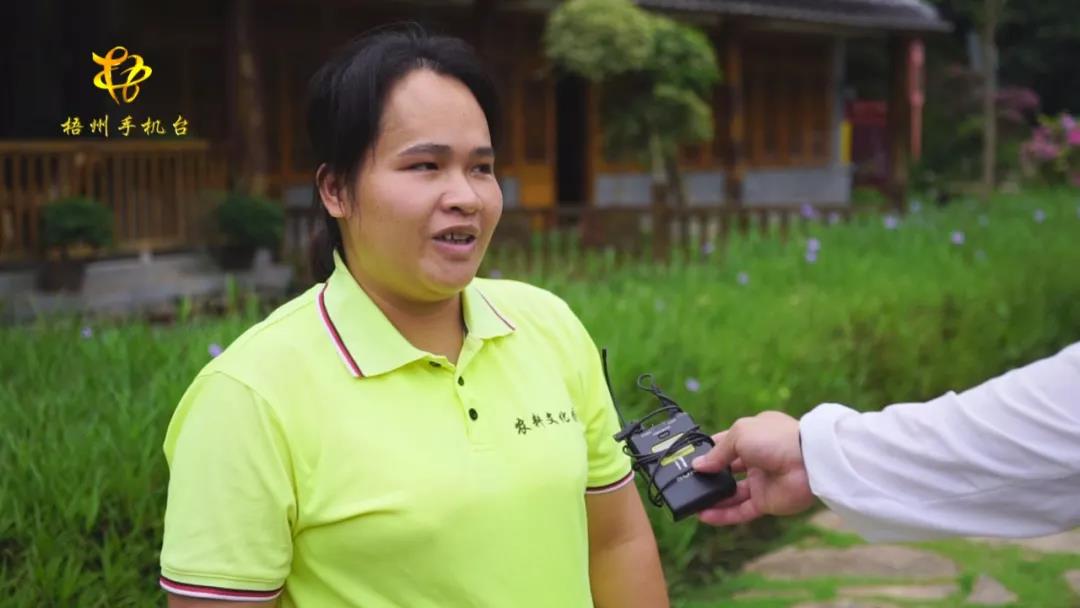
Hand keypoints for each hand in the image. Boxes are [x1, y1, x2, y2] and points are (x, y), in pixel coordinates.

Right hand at [692, 411, 814, 525]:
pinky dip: (723, 514)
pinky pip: (740, 510)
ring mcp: (761, 481)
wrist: (808, 462)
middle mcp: (756, 459)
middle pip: (727, 471)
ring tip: (691, 503)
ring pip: (731, 493)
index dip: (707, 452)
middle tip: (686, 483)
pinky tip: (704, 515)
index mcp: (753, 436)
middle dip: (708, 477)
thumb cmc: (775, 439)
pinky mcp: (766, 502)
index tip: (688, 460)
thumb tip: (699, 466)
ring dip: (712, 499)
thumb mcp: (739, 435)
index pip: (725, 444)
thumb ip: (718, 453)